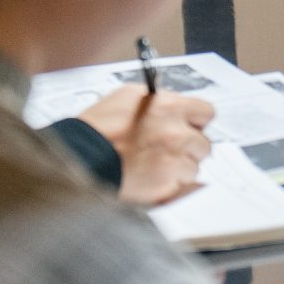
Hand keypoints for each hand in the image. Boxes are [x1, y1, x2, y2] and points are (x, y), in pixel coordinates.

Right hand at [80, 84, 216, 205]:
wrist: (78, 158)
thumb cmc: (97, 128)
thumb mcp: (127, 97)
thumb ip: (158, 101)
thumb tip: (174, 104)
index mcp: (169, 107)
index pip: (206, 112)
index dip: (197, 121)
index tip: (190, 126)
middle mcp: (176, 133)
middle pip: (203, 143)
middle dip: (189, 148)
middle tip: (167, 150)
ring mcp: (173, 160)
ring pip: (193, 167)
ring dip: (178, 168)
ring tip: (152, 166)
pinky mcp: (166, 184)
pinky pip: (180, 186)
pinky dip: (168, 185)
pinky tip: (148, 178)